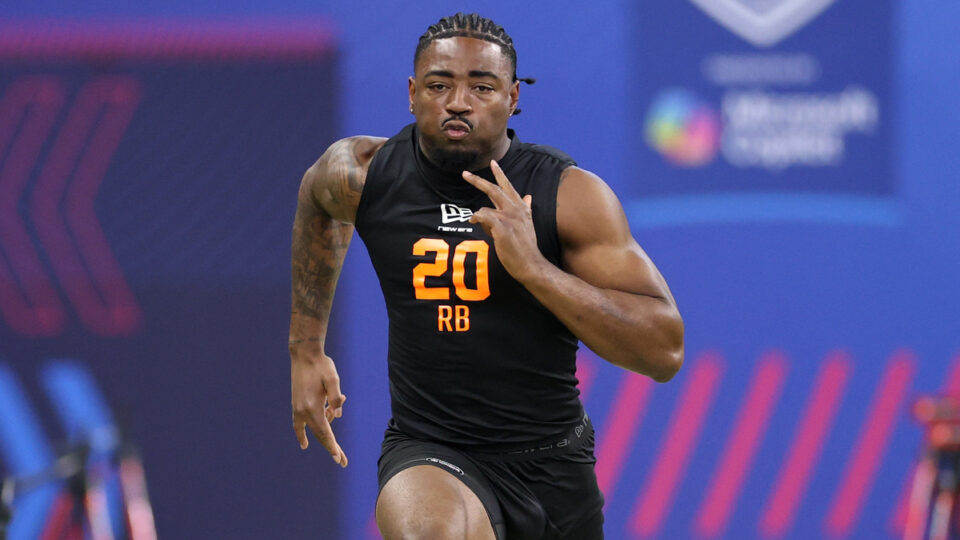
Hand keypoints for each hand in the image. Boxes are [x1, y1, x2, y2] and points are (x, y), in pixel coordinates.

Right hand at [291, 346, 347, 466]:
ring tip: (333, 404)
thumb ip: (337, 397)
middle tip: (343, 461)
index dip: (333, 447)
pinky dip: (303, 434)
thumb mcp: (334, 379)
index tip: (339, 460)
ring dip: (327, 424)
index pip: (326, 433)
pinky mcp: (296, 404)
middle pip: (320, 435)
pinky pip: (299, 425)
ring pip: (314, 428)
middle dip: (332, 448)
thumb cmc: (322, 366)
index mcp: (313, 407)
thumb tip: (337, 412)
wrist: (304, 355)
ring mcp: (297, 409)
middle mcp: (303, 411)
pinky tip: (304, 444)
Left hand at [462, 160, 546, 281]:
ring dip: (479, 217)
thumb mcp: (529, 224)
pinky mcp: (502, 227)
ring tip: (479, 225)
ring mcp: (509, 217)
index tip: (493, 162)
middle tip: (464, 173)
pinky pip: (483, 216)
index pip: (509, 187)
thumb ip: (526, 208)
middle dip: (477, 180)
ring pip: (485, 207)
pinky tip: (473, 221)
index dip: (500, 174)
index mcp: (521, 208)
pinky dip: (476, 217)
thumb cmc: (527, 247)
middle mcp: (516, 209)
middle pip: (494, 189)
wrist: (530, 264)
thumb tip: (528, 196)